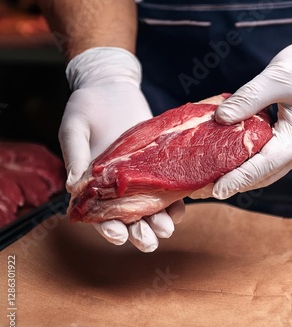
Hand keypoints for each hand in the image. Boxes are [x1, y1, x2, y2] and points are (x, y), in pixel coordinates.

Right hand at [59, 47, 184, 251]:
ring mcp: (140, 174)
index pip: (100, 214)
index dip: (108, 228)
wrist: (110, 84)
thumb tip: (73, 187)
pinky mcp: (158, 160)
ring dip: (160, 220)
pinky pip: (169, 183)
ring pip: (152, 206)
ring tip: (167, 229)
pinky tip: (182, 204)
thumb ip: (75, 155)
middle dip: (139, 232)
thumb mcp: (75, 128)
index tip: (118, 235)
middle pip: (130, 217)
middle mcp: (118, 184)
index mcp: (93, 183)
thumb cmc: (86, 105)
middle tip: (149, 241)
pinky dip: (175, 197)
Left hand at [213, 0, 291, 198]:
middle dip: (237, 182)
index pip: (266, 165)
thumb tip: (219, 119)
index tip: (216, 190)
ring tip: (213, 177)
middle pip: (267, 173)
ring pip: (269, 166)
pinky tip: (230, 154)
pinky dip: (251, 156)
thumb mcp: (277, 77)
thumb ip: (248, 99)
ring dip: (242, 172)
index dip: (240, 179)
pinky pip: (271, 152)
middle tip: (205, 189)